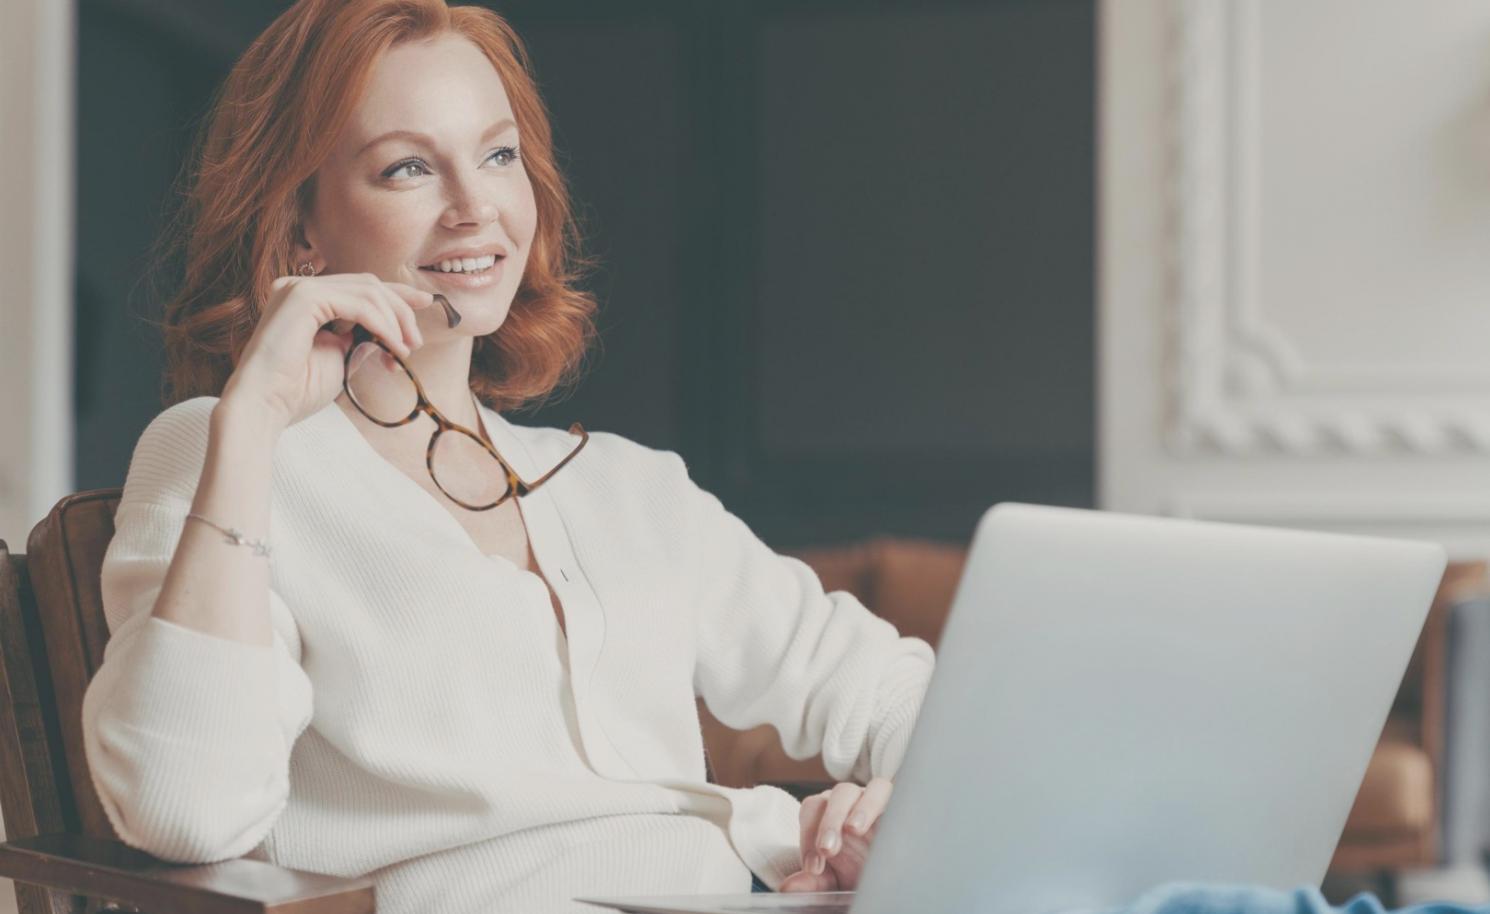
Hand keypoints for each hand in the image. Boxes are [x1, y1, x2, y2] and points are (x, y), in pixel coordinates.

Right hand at [219, 273, 434, 432]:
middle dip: (401, 310)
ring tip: (405, 351)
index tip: (426, 302)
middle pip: (368, 284)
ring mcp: (299, 288)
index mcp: (306, 299)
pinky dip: (382, 324)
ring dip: (395, 320)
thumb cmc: (297, 391)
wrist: (265, 405)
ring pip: (368, 291)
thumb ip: (362, 339)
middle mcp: (299, 287)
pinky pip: (358, 304)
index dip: (397, 293)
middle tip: (416, 343)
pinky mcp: (303, 297)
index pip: (360, 288)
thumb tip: (390, 332)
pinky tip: (393, 346)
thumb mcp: (340, 358)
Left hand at [779, 777, 892, 892]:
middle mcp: (846, 802)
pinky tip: (885, 821)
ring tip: (854, 829)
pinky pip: (888, 789)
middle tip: (828, 850)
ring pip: (861, 789)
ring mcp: (870, 798)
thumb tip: (789, 887)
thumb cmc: (858, 873)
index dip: (808, 836)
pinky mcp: (895, 801)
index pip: (811, 811)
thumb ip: (813, 881)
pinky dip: (882, 800)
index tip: (814, 867)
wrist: (889, 876)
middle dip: (828, 822)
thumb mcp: (834, 881)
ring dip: (857, 807)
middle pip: (832, 797)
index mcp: (826, 815)